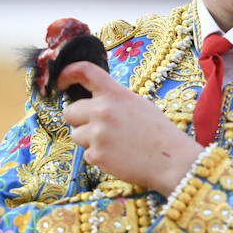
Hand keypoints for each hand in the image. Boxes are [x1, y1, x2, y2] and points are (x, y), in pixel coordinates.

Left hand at [58, 61, 200, 195]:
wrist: (171, 160)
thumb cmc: (158, 132)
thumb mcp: (138, 104)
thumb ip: (113, 100)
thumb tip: (91, 102)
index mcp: (115, 94)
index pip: (84, 71)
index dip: (67, 73)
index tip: (60, 81)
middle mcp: (102, 110)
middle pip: (69, 112)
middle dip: (79, 120)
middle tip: (98, 128)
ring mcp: (98, 134)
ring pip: (76, 135)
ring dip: (88, 140)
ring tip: (114, 144)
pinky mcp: (96, 155)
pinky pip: (87, 154)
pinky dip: (99, 157)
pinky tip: (118, 157)